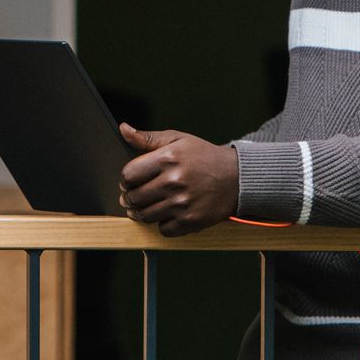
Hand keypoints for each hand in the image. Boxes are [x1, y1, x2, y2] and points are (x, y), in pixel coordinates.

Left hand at [117, 123, 237, 236]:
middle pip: (134, 198)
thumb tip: (123, 129)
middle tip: (134, 196)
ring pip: (145, 216)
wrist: (236, 178)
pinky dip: (163, 224)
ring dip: (142, 212)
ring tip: (148, 205)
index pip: (128, 175)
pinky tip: (168, 213)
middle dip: (130, 198)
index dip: (125, 179)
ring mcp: (182, 204)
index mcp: (167, 158)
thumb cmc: (203, 157)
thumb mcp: (177, 140)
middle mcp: (174, 182)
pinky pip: (163, 229)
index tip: (130, 180)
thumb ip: (148, 138)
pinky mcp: (190, 221)